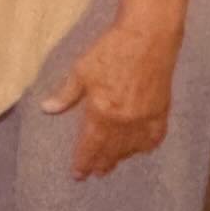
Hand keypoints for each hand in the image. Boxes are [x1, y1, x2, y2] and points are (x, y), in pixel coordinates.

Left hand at [41, 24, 179, 179]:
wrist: (148, 37)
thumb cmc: (111, 50)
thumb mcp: (82, 70)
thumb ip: (66, 94)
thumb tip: (47, 109)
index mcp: (103, 112)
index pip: (90, 145)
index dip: (83, 161)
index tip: (78, 174)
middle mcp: (125, 121)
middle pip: (111, 150)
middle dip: (101, 163)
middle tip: (94, 174)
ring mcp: (146, 117)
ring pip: (132, 147)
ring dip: (121, 157)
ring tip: (112, 165)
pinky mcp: (162, 110)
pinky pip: (154, 136)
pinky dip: (146, 146)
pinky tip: (141, 150)